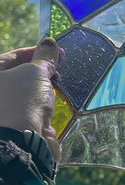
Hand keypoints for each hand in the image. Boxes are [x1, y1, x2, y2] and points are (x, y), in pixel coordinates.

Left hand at [0, 38, 63, 161]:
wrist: (23, 141)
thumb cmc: (22, 101)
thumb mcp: (36, 72)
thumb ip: (44, 57)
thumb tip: (50, 43)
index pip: (13, 57)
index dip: (36, 51)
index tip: (54, 51)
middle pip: (19, 74)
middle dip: (41, 69)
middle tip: (58, 67)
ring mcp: (6, 111)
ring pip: (26, 92)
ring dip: (43, 87)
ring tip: (58, 84)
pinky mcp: (17, 125)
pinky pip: (32, 108)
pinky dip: (43, 103)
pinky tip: (55, 101)